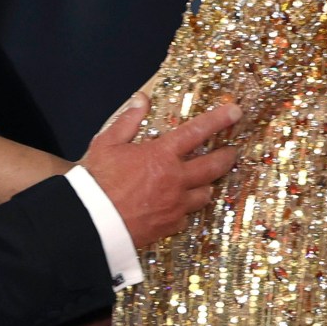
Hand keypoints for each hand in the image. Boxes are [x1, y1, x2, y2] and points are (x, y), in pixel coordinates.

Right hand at [81, 93, 239, 247]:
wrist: (91, 221)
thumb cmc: (97, 180)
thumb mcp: (107, 143)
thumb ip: (128, 120)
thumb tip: (141, 99)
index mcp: (162, 155)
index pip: (197, 132)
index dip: (218, 120)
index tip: (235, 112)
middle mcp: (175, 179)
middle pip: (213, 166)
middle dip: (226, 157)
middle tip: (232, 152)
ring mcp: (175, 205)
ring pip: (205, 194)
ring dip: (207, 185)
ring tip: (207, 181)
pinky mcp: (170, 226)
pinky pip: (187, 216)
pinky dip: (186, 209)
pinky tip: (180, 206)